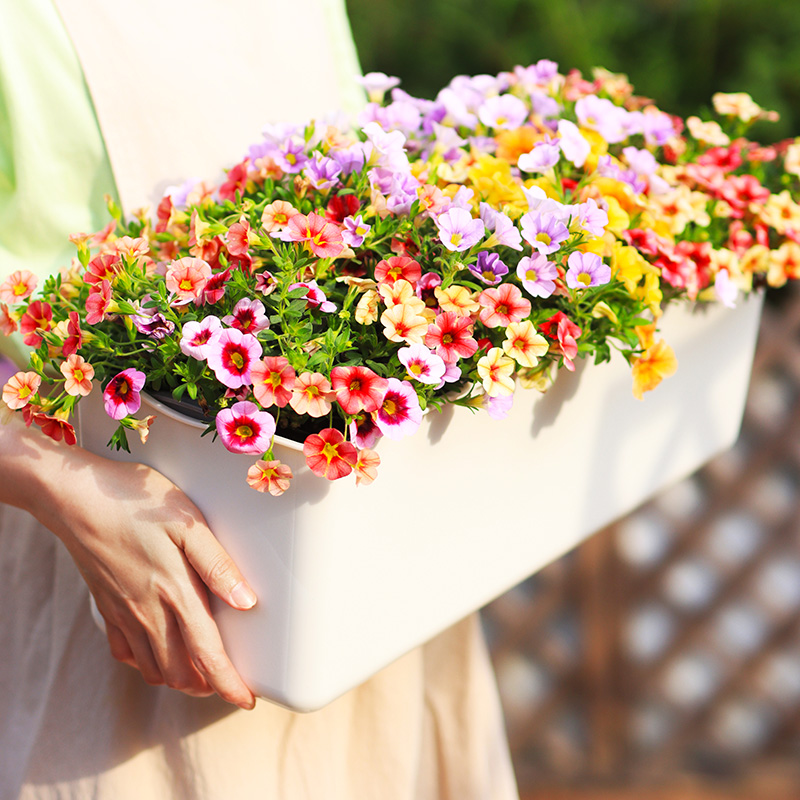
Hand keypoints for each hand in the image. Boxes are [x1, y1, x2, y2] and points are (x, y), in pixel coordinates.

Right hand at [36, 448, 257, 708]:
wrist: (77, 497)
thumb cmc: (137, 502)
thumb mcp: (189, 523)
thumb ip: (217, 565)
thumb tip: (246, 602)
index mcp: (174, 593)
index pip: (207, 655)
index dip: (229, 684)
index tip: (246, 701)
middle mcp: (147, 613)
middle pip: (180, 672)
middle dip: (207, 685)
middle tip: (229, 682)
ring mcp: (123, 613)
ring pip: (153, 668)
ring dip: (179, 679)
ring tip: (201, 674)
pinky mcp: (107, 606)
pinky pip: (126, 652)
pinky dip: (146, 663)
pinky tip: (157, 653)